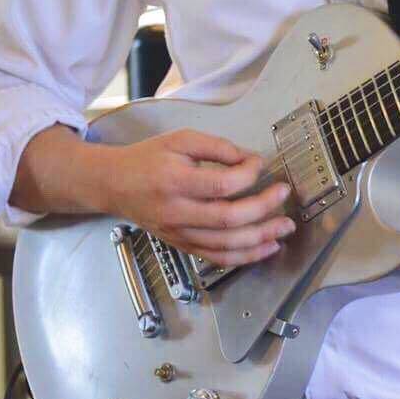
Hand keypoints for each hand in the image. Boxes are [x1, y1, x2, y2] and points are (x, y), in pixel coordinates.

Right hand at [109, 129, 294, 265]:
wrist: (115, 185)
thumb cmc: (147, 160)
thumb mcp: (180, 140)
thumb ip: (216, 147)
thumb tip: (249, 159)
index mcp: (175, 182)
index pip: (221, 185)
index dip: (248, 174)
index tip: (260, 163)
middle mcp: (177, 213)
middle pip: (228, 220)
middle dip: (263, 209)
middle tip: (283, 195)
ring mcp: (180, 234)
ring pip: (226, 245)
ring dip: (261, 238)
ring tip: (284, 227)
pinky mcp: (183, 245)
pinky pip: (218, 258)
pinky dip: (245, 256)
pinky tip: (266, 248)